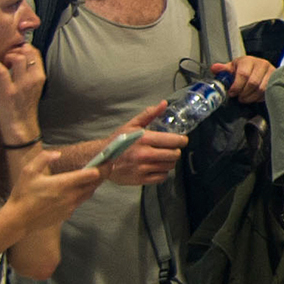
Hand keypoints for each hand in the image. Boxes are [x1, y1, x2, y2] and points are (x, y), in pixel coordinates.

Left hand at [0, 43, 46, 134]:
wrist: (20, 126)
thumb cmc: (24, 106)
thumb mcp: (33, 87)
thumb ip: (30, 72)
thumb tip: (22, 56)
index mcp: (40, 77)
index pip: (35, 53)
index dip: (24, 49)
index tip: (16, 53)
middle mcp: (33, 80)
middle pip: (27, 52)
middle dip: (15, 51)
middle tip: (7, 58)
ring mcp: (21, 86)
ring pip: (17, 59)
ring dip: (7, 57)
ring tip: (3, 63)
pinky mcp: (9, 92)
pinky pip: (3, 72)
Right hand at [1, 161, 103, 235]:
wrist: (19, 220)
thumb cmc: (23, 194)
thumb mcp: (28, 171)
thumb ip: (43, 158)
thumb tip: (57, 154)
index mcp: (64, 184)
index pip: (91, 175)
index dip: (102, 167)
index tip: (108, 160)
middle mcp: (71, 196)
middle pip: (95, 184)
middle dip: (103, 175)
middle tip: (107, 166)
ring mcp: (70, 207)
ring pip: (89, 194)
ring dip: (93, 185)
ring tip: (94, 176)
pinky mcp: (67, 214)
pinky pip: (79, 202)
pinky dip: (82, 195)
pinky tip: (76, 190)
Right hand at [61, 100, 179, 185]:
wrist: (101, 159)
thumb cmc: (117, 141)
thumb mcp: (132, 125)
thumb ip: (149, 114)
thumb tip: (164, 104)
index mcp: (144, 139)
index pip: (174, 141)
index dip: (182, 140)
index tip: (182, 140)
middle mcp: (145, 154)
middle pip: (174, 155)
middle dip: (176, 151)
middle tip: (172, 149)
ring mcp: (143, 168)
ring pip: (170, 166)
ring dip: (169, 161)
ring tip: (163, 157)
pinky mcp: (140, 179)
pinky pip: (162, 177)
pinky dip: (162, 172)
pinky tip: (156, 166)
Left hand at [225, 54, 273, 102]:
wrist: (261, 69)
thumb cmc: (245, 69)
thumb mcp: (233, 68)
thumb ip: (224, 70)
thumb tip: (214, 68)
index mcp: (248, 60)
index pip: (243, 74)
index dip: (236, 86)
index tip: (232, 93)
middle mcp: (261, 64)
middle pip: (252, 83)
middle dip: (243, 93)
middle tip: (239, 97)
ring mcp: (271, 72)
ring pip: (261, 89)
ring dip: (251, 97)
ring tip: (245, 98)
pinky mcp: (276, 80)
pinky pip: (268, 92)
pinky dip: (259, 98)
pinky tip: (254, 97)